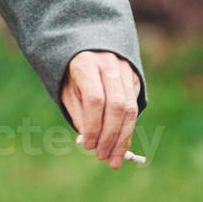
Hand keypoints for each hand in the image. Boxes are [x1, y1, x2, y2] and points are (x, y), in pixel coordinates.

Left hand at [60, 50, 141, 168]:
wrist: (87, 44)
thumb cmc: (72, 73)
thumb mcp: (67, 89)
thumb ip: (78, 113)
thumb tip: (91, 141)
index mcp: (86, 63)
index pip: (95, 99)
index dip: (93, 125)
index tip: (87, 145)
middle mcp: (109, 64)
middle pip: (116, 106)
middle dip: (110, 136)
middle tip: (102, 156)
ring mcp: (125, 69)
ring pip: (130, 108)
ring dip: (123, 137)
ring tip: (114, 158)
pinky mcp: (135, 77)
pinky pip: (134, 106)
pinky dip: (128, 128)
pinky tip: (120, 143)